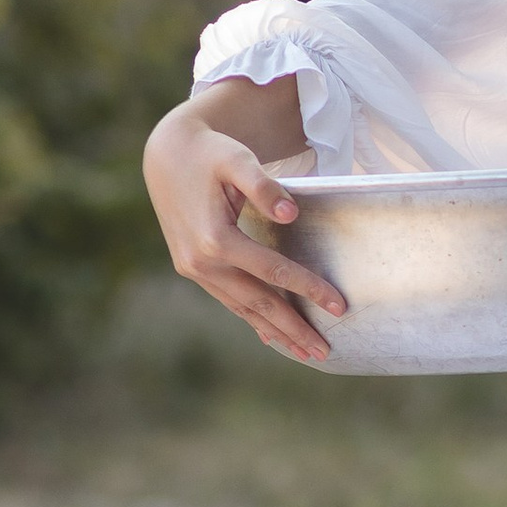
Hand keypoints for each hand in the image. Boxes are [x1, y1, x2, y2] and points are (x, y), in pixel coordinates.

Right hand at [142, 86, 343, 366]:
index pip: (273, 272)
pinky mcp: (192, 269)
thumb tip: (291, 215)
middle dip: (294, 329)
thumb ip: (264, 187)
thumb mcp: (238, 160)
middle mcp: (201, 262)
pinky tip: (270, 336)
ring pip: (242, 308)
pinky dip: (251, 319)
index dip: (308, 289)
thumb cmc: (211, 153)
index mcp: (215, 238)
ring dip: (275, 332)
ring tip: (305, 352)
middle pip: (258, 302)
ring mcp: (194, 269)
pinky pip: (228, 300)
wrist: (166, 154)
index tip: (339, 306)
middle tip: (326, 351)